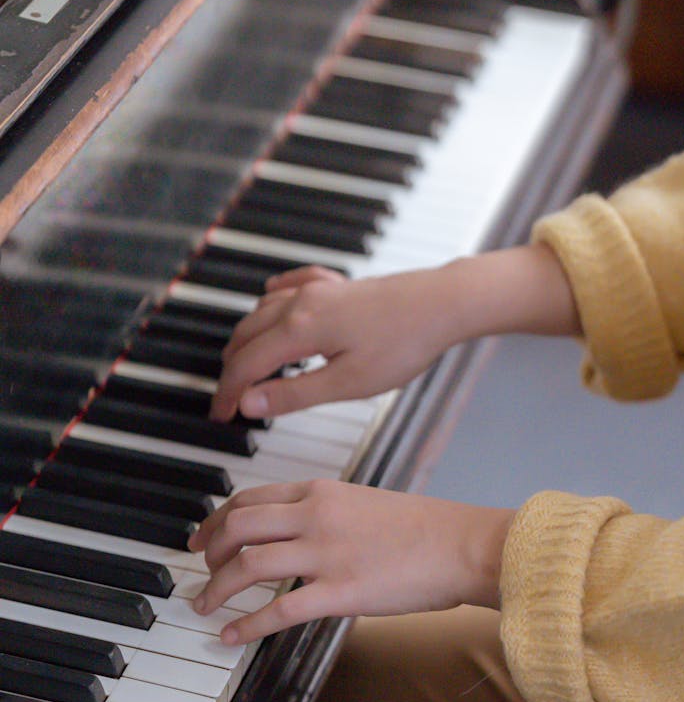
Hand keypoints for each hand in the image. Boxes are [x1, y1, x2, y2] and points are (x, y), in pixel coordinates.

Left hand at [189, 478, 514, 644]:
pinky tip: (230, 637)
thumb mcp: (366, 504)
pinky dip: (247, 625)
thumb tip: (300, 533)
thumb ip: (328, 514)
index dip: (216, 520)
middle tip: (198, 572)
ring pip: (248, 565)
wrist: (464, 545)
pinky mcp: (340, 592)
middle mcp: (315, 516)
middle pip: (238, 526)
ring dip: (217, 589)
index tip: (201, 538)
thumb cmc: (426, 528)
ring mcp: (325, 553)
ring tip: (205, 606)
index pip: (250, 499)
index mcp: (321, 492)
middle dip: (208, 552)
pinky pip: (278, 609)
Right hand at [209, 264, 465, 421]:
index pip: (246, 365)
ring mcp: (319, 290)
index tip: (221, 416)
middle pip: (246, 336)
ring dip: (247, 340)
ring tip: (245, 367)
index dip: (228, 393)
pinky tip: (270, 297)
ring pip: (263, 312)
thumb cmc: (403, 343)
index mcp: (299, 328)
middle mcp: (301, 302)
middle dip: (232, 371)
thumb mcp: (347, 384)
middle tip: (230, 401)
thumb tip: (250, 402)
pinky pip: (291, 286)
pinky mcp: (338, 286)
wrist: (443, 304)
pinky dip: (271, 300)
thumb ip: (294, 394)